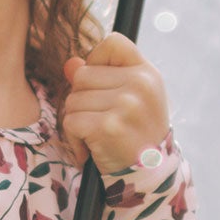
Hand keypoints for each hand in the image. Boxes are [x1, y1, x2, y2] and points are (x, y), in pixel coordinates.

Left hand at [61, 33, 168, 174]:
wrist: (148, 177)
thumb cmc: (136, 136)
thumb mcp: (128, 100)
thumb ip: (100, 77)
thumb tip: (70, 64)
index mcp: (147, 74)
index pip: (113, 42)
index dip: (98, 60)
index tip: (102, 85)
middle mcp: (140, 84)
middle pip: (82, 75)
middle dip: (82, 100)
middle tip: (101, 122)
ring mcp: (125, 104)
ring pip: (73, 99)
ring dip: (77, 122)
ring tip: (98, 137)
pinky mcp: (108, 126)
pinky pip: (70, 121)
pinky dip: (74, 139)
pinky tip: (91, 150)